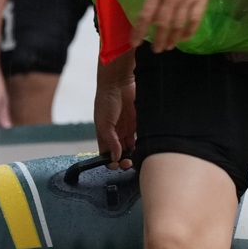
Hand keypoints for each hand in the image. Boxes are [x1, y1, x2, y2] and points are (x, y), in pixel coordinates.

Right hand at [95, 52, 136, 166]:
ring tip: (136, 156)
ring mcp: (126, 130)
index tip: (116, 165)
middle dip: (124, 160)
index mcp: (104, 135)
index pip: (106, 154)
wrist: (119, 84)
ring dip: (133, 154)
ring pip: (130, 148)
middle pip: (120, 154)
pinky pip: (139, 138)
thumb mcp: (104, 123)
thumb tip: (115, 157)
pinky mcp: (137, 124)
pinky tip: (143, 146)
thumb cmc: (106, 101)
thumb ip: (110, 141)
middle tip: (128, 162)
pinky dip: (141, 145)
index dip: (110, 162)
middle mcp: (115, 134)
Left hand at [136, 0, 237, 49]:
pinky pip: (194, 20)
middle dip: (158, 39)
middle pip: (162, 23)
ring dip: (172, 38)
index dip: (139, 31)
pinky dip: (188, 32)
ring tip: (168, 47)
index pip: (145, 15)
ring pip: (177, 24)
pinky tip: (183, 38)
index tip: (135, 43)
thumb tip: (151, 16)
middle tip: (156, 50)